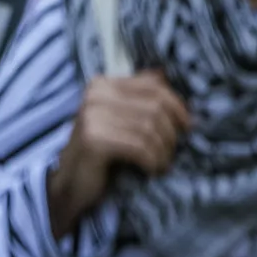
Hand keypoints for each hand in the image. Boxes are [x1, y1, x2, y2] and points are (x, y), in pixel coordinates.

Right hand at [47, 73, 190, 237]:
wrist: (70, 184)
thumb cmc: (102, 152)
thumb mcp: (120, 119)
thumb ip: (138, 95)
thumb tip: (164, 73)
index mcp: (101, 85)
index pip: (153, 86)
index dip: (177, 106)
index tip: (186, 127)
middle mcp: (94, 96)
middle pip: (155, 107)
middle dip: (171, 133)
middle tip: (171, 152)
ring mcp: (91, 117)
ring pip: (150, 129)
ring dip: (163, 151)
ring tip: (162, 164)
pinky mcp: (94, 140)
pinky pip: (140, 148)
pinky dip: (153, 162)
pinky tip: (151, 171)